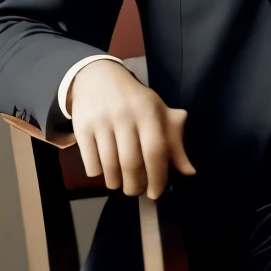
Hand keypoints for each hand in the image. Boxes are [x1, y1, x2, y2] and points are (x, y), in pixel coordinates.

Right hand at [67, 59, 195, 199]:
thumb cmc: (134, 100)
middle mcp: (125, 115)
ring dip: (116, 183)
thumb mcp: (158, 112)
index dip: (158, 177)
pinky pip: (91, 163)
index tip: (155, 193)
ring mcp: (102, 121)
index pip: (156, 151)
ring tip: (120, 183)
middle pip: (131, 163)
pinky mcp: (82, 127)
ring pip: (109, 166)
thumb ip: (174, 141)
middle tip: (136, 191)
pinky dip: (98, 174)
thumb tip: (189, 171)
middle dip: (134, 186)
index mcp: (148, 111)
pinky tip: (104, 171)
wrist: (98, 77)